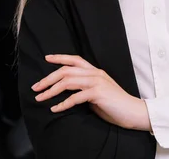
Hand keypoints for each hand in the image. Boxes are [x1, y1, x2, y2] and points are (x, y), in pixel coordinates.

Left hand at [32, 54, 150, 130]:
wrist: (132, 111)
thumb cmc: (114, 104)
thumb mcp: (97, 92)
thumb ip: (84, 88)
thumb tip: (67, 92)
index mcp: (96, 71)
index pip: (75, 59)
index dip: (60, 58)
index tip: (47, 58)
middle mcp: (96, 73)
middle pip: (66, 70)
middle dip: (48, 79)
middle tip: (36, 88)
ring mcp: (97, 82)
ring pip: (68, 81)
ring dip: (51, 91)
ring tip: (40, 98)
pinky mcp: (98, 93)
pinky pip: (75, 97)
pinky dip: (63, 103)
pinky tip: (55, 109)